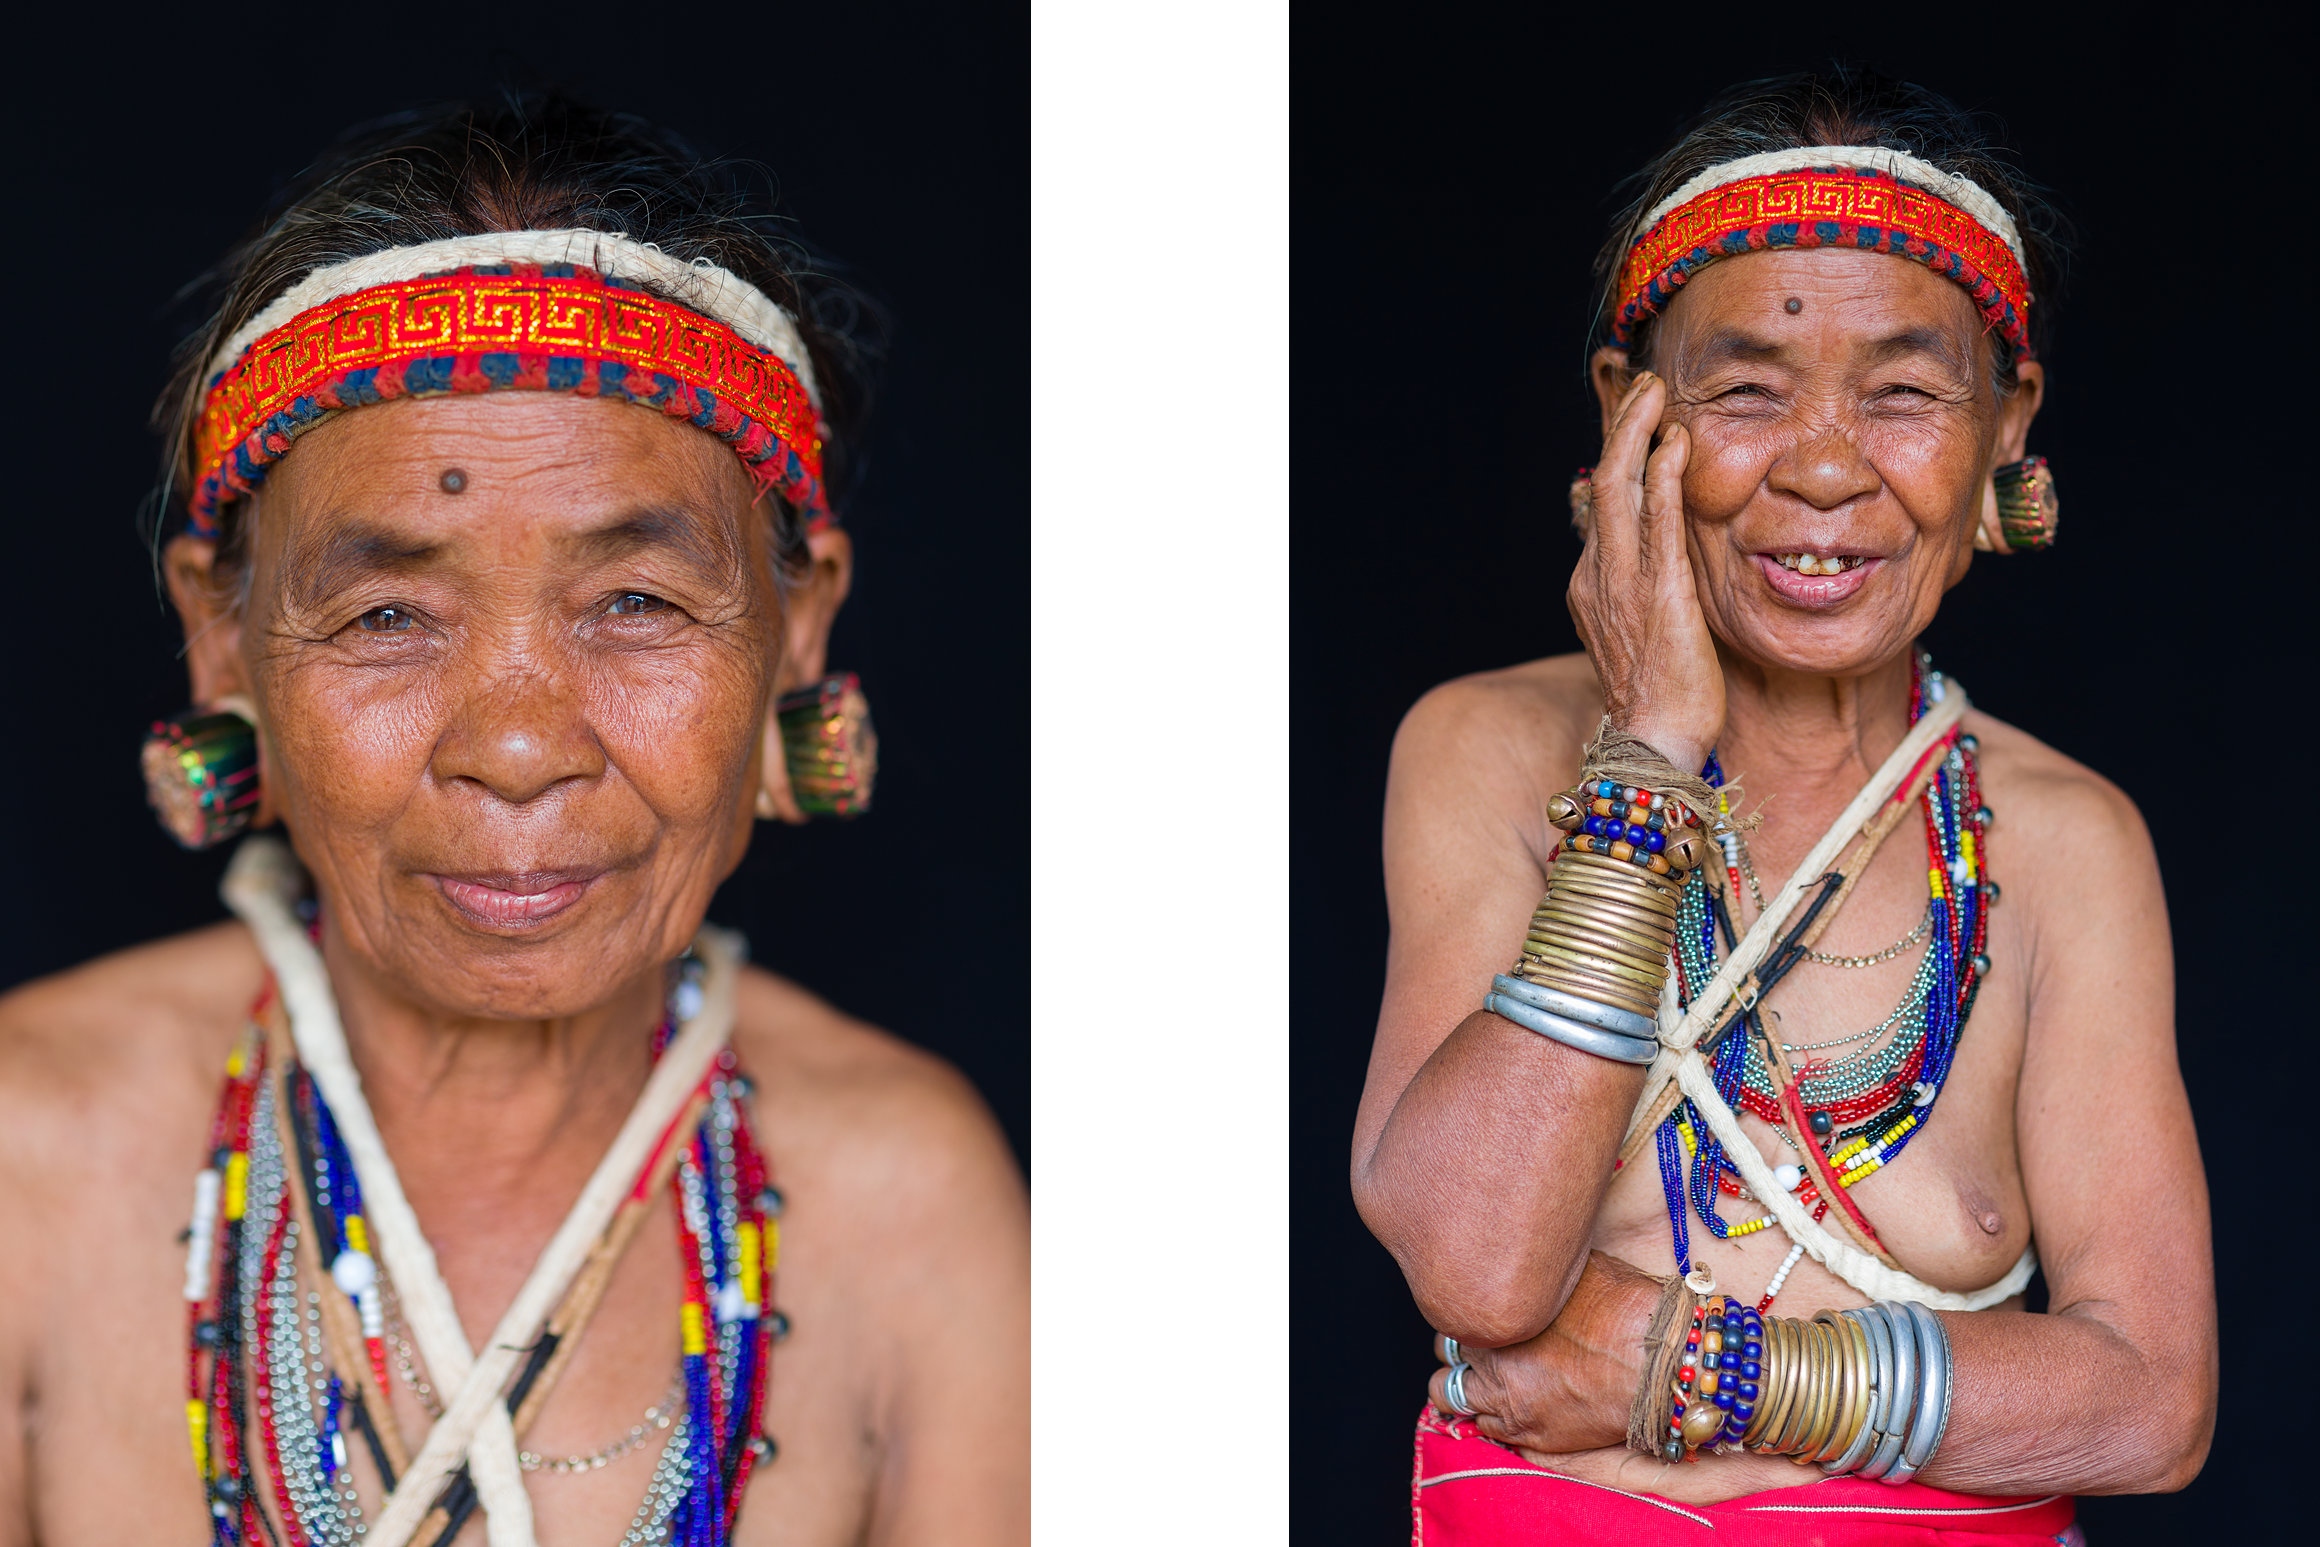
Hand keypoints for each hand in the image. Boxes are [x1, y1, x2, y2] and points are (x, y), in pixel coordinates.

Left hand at [1428, 1251, 1660, 1454]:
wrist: (1659, 1363)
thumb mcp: (1575, 1269)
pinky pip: (1487, 1430)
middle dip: (1458, 1349)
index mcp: (1497, 1316)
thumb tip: (1534, 1263)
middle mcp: (1491, 1361)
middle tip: (1477, 1345)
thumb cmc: (1625, 1308)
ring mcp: (1508, 1404)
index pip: (1452, 1314)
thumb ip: (1540, 1276)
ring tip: (1480, 1378)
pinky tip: (1502, 1404)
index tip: (1479, 1312)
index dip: (1466, 1313)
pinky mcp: (1532, 1437)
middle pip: (1445, 1355)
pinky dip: (1489, 1416)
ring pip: (1450, 1397)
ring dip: (1463, 1386)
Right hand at [1567, 372, 1723, 774]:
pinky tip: (1675, 444)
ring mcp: (1622, 584)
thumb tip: (1656, 553)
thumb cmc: (1661, 696)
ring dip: (1637, 435)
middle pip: (1604, 484)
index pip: (1605, 504)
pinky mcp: (1658, 595)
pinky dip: (1662, 478)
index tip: (1639, 419)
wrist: (1655, 744)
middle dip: (1623, 428)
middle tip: (1644, 384)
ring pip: (1621, 491)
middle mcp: (1598, 576)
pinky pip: (1656, 523)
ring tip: (1655, 392)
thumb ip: (1644, 585)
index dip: (1619, 455)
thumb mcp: (1642, 631)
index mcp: (1592, 584)